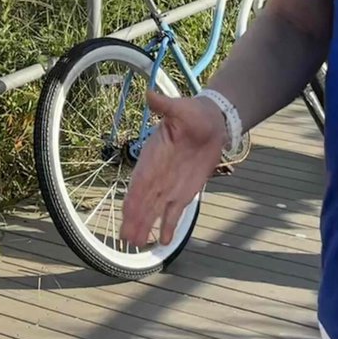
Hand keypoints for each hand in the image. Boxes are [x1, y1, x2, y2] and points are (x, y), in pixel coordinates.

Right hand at [120, 91, 224, 246]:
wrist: (212, 122)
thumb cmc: (194, 114)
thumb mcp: (180, 108)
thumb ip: (165, 106)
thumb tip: (149, 94)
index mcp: (153, 157)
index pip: (140, 180)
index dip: (133, 197)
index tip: (125, 212)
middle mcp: (157, 175)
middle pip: (143, 201)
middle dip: (135, 219)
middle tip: (125, 239)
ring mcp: (169, 186)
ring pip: (154, 210)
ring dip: (145, 226)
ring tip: (135, 244)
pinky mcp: (183, 193)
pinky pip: (173, 213)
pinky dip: (168, 227)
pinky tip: (164, 243)